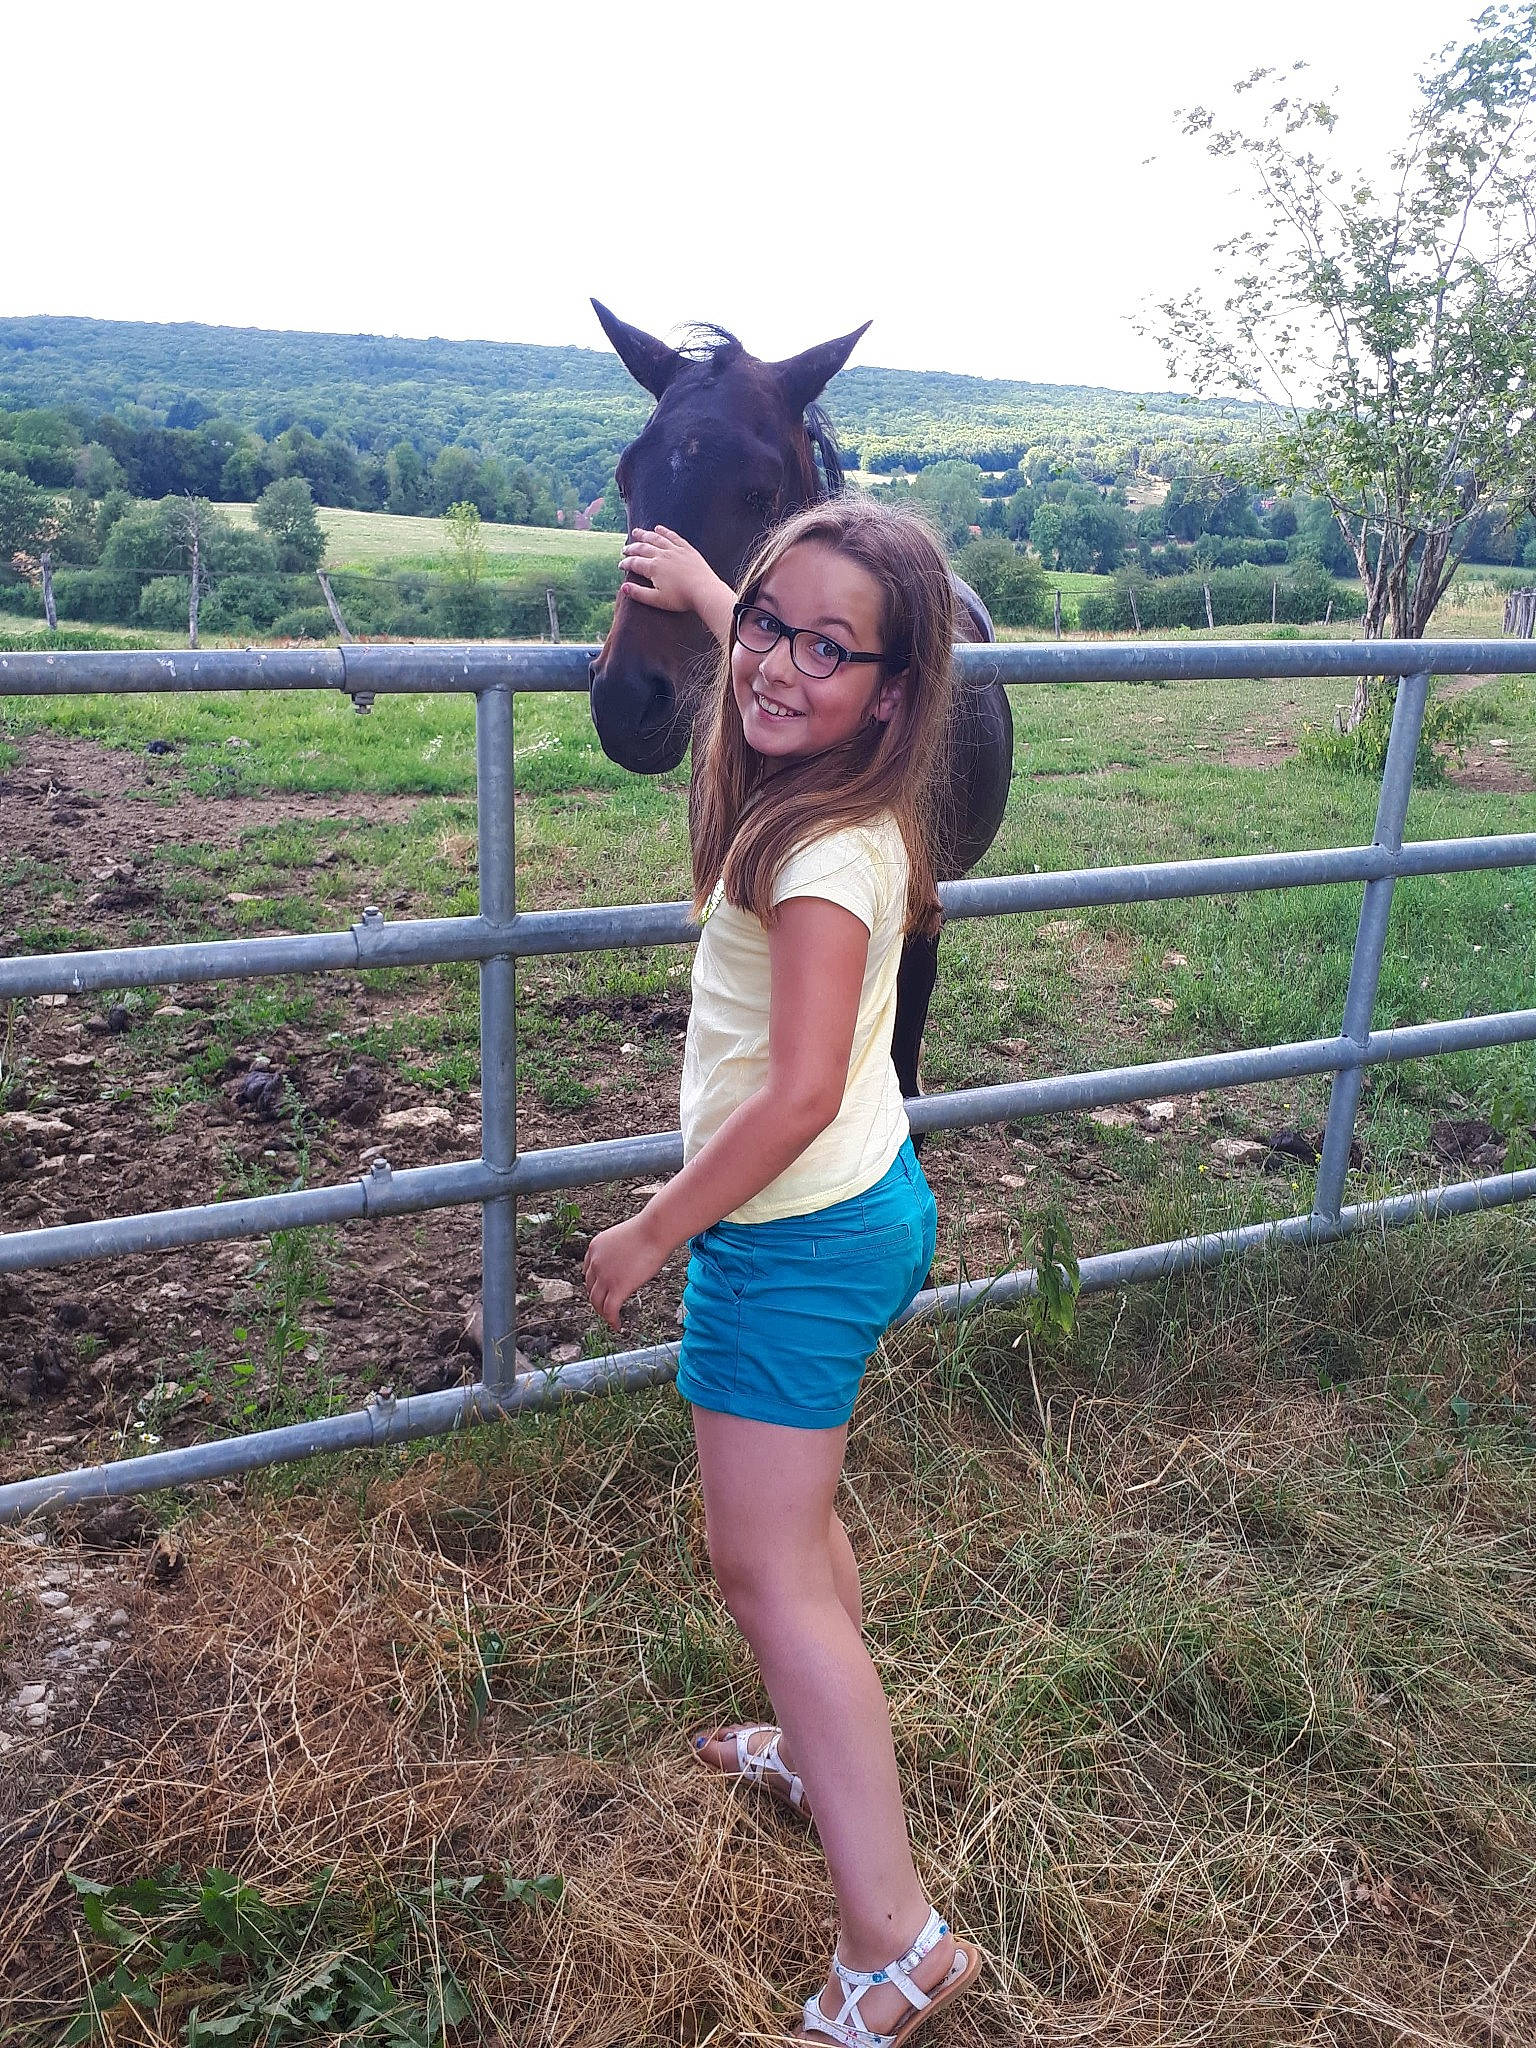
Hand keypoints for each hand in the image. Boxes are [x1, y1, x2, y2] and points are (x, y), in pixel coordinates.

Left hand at [583, 1212, 670, 1331]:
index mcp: (595, 1248)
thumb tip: (627, 1263)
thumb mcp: (624, 1239)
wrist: (655, 1230)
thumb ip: (619, 1253)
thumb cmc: (648, 1231)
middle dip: (598, 1300)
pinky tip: (617, 1325)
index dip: (594, 1285)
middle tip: (606, 1308)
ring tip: (611, 1319)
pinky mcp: (617, 1287)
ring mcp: (604, 1276)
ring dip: (603, 1313)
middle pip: (590, 1288)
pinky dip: (612, 1320)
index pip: (588, 1272)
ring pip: (597, 1302)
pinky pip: (609, 1310)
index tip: (601, 1292)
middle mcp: (595, 1262)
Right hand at [619, 527, 734, 640]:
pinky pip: (673, 537)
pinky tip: (659, 528)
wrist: (704, 591)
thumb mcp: (657, 600)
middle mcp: (662, 555)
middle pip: (643, 548)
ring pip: (656, 538)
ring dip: (645, 534)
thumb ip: (639, 593)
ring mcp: (675, 550)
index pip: (635, 563)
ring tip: (636, 532)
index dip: (626, 563)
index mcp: (653, 567)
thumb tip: (623, 587)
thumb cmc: (681, 598)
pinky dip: (665, 531)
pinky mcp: (687, 549)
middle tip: (625, 549)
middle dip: (632, 548)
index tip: (621, 565)